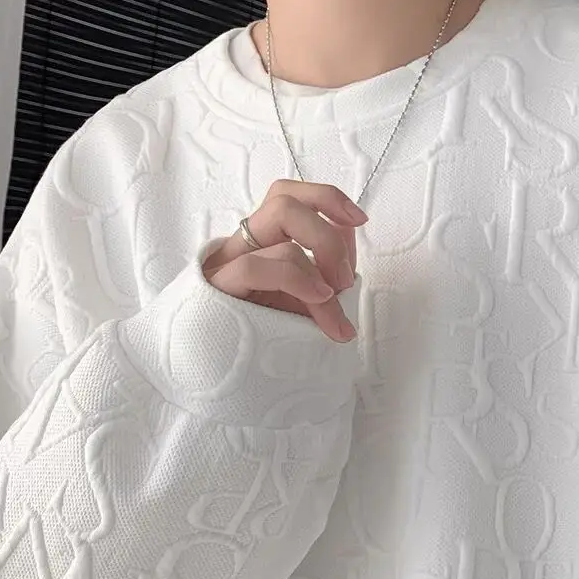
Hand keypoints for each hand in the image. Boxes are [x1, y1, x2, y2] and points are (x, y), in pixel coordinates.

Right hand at [203, 179, 367, 342]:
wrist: (236, 381)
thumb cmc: (273, 342)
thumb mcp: (311, 301)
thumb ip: (329, 266)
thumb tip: (349, 230)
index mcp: (260, 247)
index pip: (286, 196)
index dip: (325, 198)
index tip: (360, 219)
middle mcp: (241, 247)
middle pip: (283, 200)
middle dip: (328, 234)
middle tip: (343, 279)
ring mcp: (226, 264)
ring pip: (277, 226)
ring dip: (321, 267)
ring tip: (333, 310)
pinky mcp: (218, 289)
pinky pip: (256, 267)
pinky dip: (297, 279)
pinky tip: (317, 300)